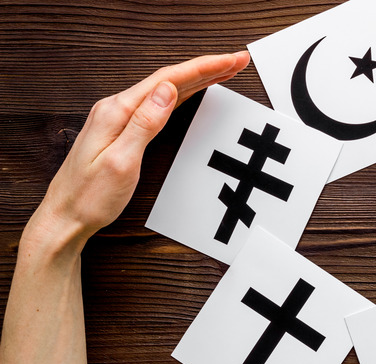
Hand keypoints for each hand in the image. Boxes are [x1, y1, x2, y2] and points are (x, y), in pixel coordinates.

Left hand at [26, 52, 250, 250]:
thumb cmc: (90, 197)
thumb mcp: (121, 162)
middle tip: (237, 60)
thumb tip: (167, 90)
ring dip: (197, 79)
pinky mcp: (123, 130)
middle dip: (207, 68)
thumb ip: (144, 124)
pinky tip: (194, 92)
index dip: (203, 67)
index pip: (168, 80)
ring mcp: (119, 118)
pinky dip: (182, 95)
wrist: (65, 217)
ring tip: (224, 71)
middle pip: (169, 79)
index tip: (230, 60)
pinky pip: (159, 104)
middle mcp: (117, 109)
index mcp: (117, 112)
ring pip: (166, 90)